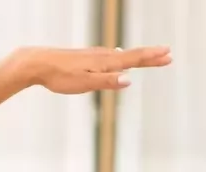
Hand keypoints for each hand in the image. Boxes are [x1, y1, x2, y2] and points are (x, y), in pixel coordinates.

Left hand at [16, 45, 171, 94]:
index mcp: (105, 62)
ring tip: (149, 56)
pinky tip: (117, 55)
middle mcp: (102, 55)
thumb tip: (129, 80)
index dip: (151, 58)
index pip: (134, 59)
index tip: (168, 55)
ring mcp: (93, 55)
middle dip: (149, 56)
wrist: (37, 63)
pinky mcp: (84, 57)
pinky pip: (108, 56)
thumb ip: (107, 82)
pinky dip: (120, 56)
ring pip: (120, 55)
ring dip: (136, 56)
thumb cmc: (59, 76)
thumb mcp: (84, 83)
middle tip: (167, 55)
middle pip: (131, 55)